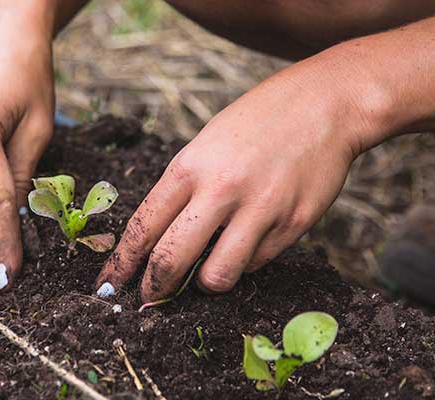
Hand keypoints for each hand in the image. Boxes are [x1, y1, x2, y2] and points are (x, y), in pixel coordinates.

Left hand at [94, 68, 377, 302]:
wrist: (326, 104)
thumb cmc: (258, 122)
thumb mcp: (207, 144)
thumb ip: (184, 188)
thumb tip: (157, 241)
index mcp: (190, 166)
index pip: (143, 227)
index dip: (122, 264)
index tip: (109, 285)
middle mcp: (221, 189)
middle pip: (170, 260)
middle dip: (153, 290)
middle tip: (149, 301)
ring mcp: (259, 209)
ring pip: (216, 277)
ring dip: (205, 282)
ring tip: (207, 270)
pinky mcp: (293, 224)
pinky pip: (255, 263)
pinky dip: (245, 261)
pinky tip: (250, 238)